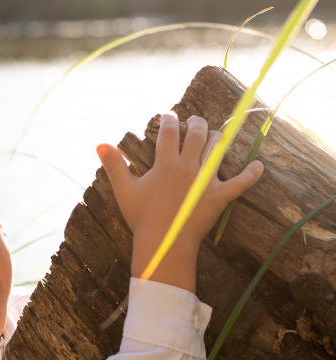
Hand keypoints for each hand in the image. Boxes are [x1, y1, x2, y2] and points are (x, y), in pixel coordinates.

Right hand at [97, 111, 262, 291]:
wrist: (163, 244)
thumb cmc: (141, 219)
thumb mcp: (124, 191)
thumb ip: (114, 165)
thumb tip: (100, 143)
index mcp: (166, 164)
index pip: (170, 132)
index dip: (169, 120)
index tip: (169, 115)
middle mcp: (188, 167)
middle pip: (196, 135)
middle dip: (196, 123)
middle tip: (195, 119)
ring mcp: (206, 181)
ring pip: (216, 150)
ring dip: (216, 138)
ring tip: (214, 134)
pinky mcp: (219, 197)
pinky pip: (241, 183)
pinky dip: (252, 174)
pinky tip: (259, 165)